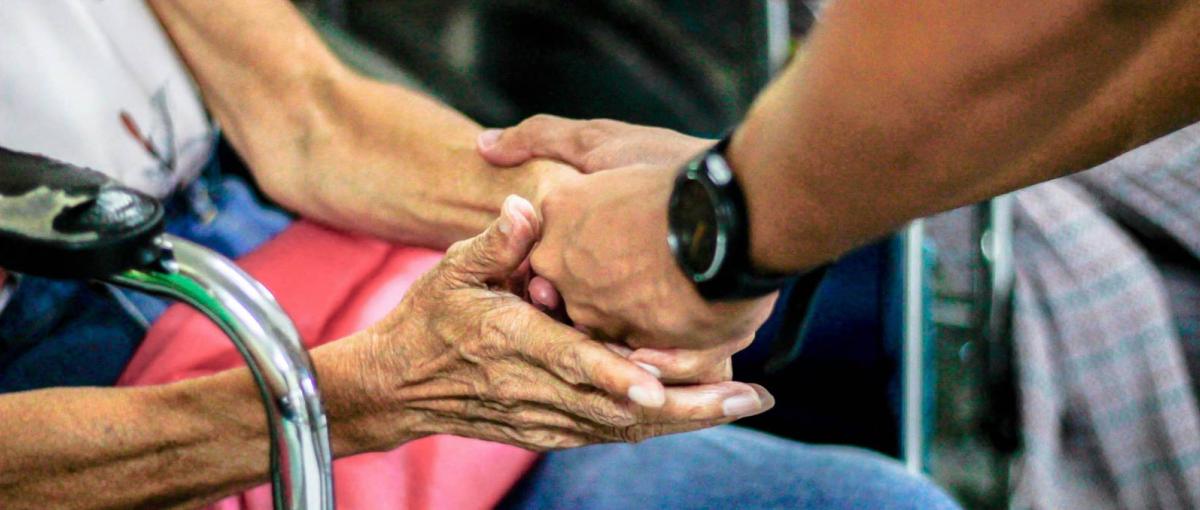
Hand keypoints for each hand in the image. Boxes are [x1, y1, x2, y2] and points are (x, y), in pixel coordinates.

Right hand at [327, 195, 772, 452]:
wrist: (394, 388)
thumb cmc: (427, 321)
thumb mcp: (452, 270)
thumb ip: (498, 242)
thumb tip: (530, 204)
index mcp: (510, 343)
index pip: (571, 362)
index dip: (616, 376)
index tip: (662, 385)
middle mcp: (531, 389)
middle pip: (618, 408)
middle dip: (687, 406)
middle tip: (750, 397)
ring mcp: (541, 418)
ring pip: (623, 428)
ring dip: (685, 420)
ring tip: (744, 403)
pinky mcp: (547, 431)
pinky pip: (609, 434)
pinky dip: (655, 426)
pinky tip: (699, 413)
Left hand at [479, 116, 765, 382]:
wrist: (739, 217)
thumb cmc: (673, 173)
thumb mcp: (603, 141)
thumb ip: (540, 138)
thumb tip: (484, 146)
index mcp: (555, 234)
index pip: (542, 254)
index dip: (574, 246)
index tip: (605, 237)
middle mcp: (571, 284)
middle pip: (572, 297)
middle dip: (599, 288)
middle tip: (639, 266)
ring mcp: (608, 321)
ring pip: (611, 329)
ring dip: (634, 319)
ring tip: (672, 293)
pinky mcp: (649, 351)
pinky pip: (647, 358)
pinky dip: (664, 347)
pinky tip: (688, 321)